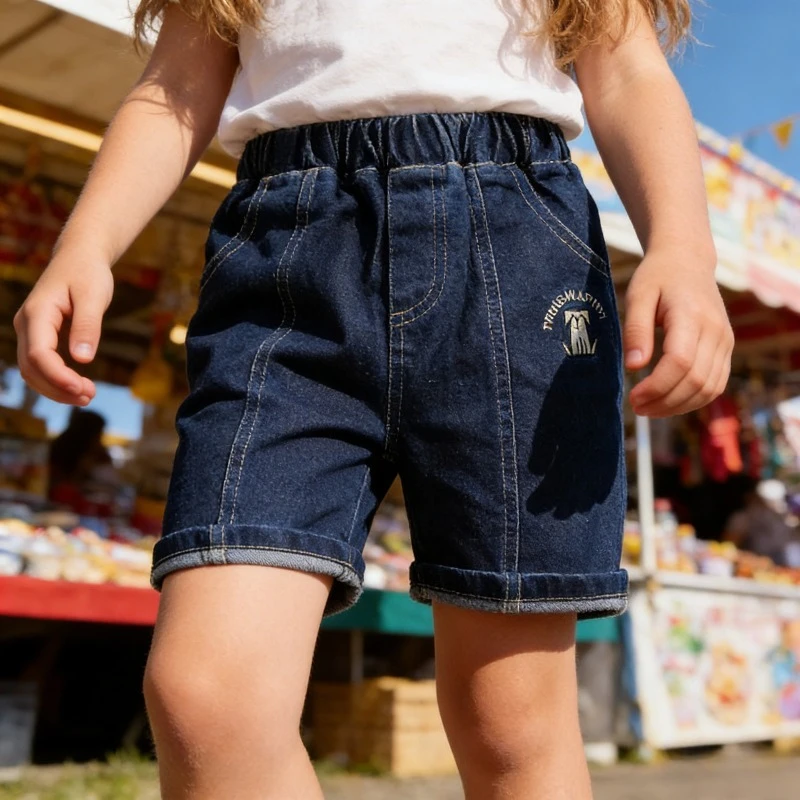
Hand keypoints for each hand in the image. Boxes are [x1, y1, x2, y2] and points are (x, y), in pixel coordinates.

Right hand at [14, 254, 113, 405]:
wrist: (79, 257)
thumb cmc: (88, 273)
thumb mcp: (93, 296)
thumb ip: (87, 327)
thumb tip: (82, 359)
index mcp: (38, 313)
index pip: (39, 354)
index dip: (58, 377)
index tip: (83, 389)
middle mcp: (26, 324)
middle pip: (31, 368)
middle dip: (58, 388)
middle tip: (90, 396)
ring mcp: (30, 331)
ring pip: (32, 370)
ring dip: (56, 388)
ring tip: (87, 396)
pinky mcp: (38, 336)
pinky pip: (39, 365)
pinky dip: (55, 380)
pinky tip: (77, 387)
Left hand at [624, 251, 732, 417]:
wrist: (688, 261)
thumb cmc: (657, 277)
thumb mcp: (638, 295)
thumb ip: (636, 330)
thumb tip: (633, 367)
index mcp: (691, 315)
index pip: (680, 362)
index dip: (657, 386)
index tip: (633, 397)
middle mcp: (715, 330)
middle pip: (696, 380)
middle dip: (665, 402)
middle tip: (637, 407)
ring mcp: (725, 340)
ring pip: (709, 388)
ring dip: (678, 406)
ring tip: (649, 409)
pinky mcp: (726, 348)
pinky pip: (716, 384)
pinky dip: (693, 400)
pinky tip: (668, 402)